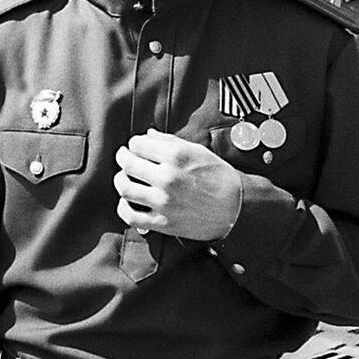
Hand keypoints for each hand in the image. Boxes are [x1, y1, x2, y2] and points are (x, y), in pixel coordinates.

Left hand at [114, 129, 240, 240]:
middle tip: (125, 158)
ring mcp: (164, 201)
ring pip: (124, 187)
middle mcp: (168, 177)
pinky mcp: (163, 222)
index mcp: (177, 156)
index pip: (137, 144)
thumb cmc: (220, 178)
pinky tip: (127, 201)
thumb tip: (147, 135)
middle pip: (127, 163)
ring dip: (120, 180)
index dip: (134, 144)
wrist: (237, 209)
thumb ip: (170, 142)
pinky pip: (130, 215)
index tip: (136, 147)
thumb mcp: (198, 151)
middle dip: (123, 158)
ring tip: (124, 178)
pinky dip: (123, 207)